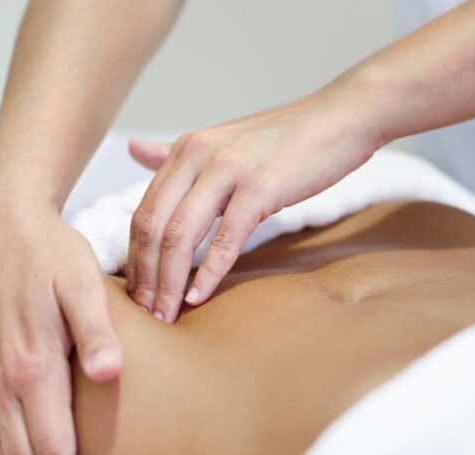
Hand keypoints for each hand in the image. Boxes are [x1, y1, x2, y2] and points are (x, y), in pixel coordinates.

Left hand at [125, 83, 380, 321]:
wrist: (341, 119)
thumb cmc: (287, 140)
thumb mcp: (224, 143)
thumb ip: (177, 154)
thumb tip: (133, 150)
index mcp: (187, 150)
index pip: (143, 212)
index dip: (135, 258)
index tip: (137, 294)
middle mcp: (198, 155)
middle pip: (153, 226)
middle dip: (146, 277)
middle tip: (147, 315)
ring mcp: (228, 170)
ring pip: (180, 235)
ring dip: (169, 282)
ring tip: (166, 315)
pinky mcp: (260, 187)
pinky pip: (226, 238)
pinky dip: (208, 273)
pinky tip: (198, 297)